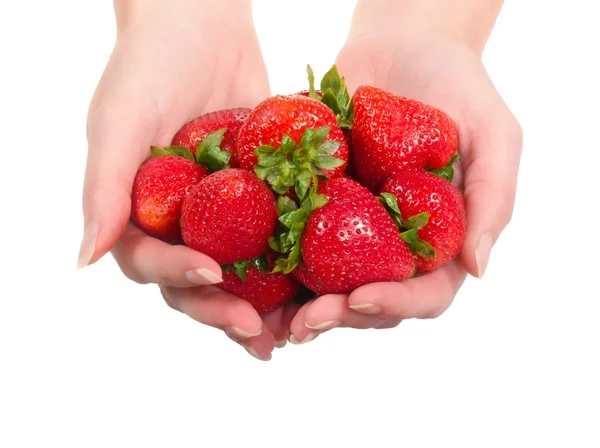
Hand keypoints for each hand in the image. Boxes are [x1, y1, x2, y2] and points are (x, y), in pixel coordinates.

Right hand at [78, 0, 283, 359]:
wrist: (200, 23)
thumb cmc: (149, 64)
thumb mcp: (121, 122)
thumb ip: (104, 190)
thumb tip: (83, 261)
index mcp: (140, 215)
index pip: (152, 262)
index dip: (177, 276)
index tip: (209, 277)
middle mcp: (181, 222)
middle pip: (199, 282)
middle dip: (225, 310)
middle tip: (259, 335)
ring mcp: (223, 213)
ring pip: (242, 270)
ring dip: (266, 304)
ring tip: (295, 331)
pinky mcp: (261, 197)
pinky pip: (278, 234)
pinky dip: (296, 260)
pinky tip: (322, 282)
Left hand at [288, 20, 521, 342]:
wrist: (400, 45)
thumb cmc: (457, 86)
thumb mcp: (493, 135)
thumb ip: (492, 198)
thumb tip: (479, 267)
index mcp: (440, 242)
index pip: (425, 293)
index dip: (396, 304)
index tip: (360, 298)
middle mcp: (393, 244)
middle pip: (369, 299)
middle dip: (338, 316)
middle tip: (306, 324)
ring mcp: (351, 228)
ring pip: (326, 281)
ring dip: (298, 306)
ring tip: (269, 319)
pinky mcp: (313, 204)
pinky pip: (291, 238)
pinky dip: (271, 261)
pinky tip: (246, 273)